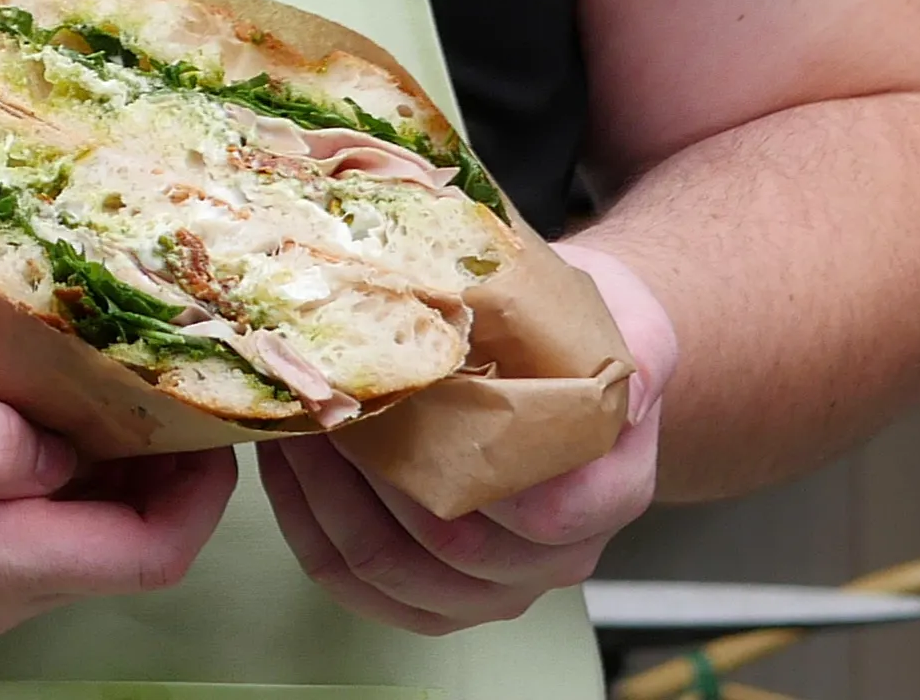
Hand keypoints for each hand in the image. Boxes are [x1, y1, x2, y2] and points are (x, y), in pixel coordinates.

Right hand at [0, 336, 235, 638]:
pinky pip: (24, 533)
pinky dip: (56, 477)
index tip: (213, 400)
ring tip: (107, 370)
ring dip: (110, 468)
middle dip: (166, 468)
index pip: (150, 554)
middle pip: (122, 550)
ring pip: (74, 540)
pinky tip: (32, 406)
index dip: (203, 488)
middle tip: (171, 365)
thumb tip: (74, 451)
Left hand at [258, 240, 676, 635]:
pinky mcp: (430, 594)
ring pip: (390, 567)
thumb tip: (613, 380)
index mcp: (607, 495)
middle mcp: (554, 558)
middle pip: (452, 542)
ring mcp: (490, 586)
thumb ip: (632, 351)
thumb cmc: (584, 344)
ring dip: (327, 495)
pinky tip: (288, 462)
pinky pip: (355, 583)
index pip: (551, 512)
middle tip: (332, 390)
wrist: (566, 372)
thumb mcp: (628, 325)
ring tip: (298, 419)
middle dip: (379, 464)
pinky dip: (309, 526)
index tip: (420, 400)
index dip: (481, 467)